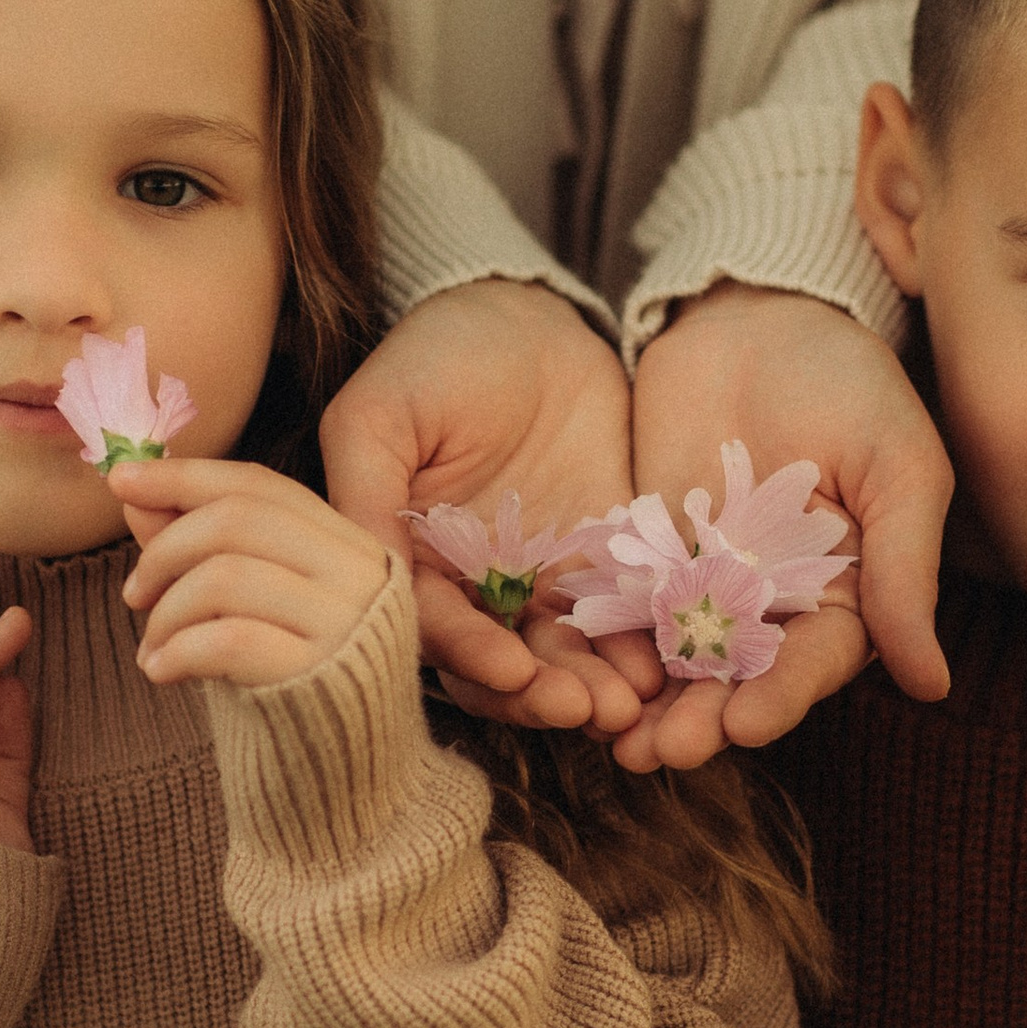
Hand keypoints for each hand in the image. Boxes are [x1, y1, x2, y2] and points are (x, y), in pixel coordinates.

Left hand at [120, 460, 391, 689]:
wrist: (351, 786)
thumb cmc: (293, 692)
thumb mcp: (248, 611)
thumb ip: (199, 548)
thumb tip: (134, 493)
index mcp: (349, 546)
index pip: (260, 485)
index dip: (185, 477)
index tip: (121, 480)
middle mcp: (359, 575)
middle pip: (237, 519)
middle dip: (165, 549)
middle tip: (133, 594)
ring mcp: (346, 626)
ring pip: (225, 575)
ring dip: (167, 612)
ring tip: (153, 648)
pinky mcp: (320, 678)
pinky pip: (229, 639)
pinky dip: (177, 650)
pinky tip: (161, 672)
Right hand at [320, 279, 638, 734]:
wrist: (529, 319)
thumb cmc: (438, 359)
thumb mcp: (379, 416)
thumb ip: (364, 499)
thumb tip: (364, 587)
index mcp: (408, 567)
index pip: (435, 633)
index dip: (472, 657)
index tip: (513, 672)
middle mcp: (470, 593)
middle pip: (500, 669)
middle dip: (540, 695)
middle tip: (585, 708)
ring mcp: (537, 587)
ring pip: (562, 660)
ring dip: (592, 688)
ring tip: (629, 702)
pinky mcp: (602, 569)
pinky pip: (619, 624)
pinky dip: (637, 650)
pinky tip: (662, 665)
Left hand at [612, 284, 953, 770]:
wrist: (759, 314)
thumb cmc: (849, 384)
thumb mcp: (896, 469)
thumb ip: (903, 573)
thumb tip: (933, 684)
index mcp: (846, 596)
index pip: (813, 663)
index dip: (781, 696)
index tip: (747, 723)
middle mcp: (775, 606)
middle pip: (739, 680)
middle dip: (704, 718)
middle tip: (667, 752)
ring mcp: (705, 584)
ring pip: (677, 661)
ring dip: (652, 705)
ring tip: (620, 742)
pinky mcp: (646, 556)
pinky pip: (624, 611)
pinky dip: (607, 648)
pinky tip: (580, 677)